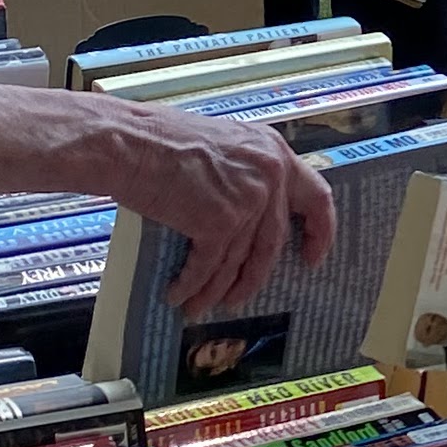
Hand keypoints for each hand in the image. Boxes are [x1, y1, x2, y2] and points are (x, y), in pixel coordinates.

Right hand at [117, 112, 336, 311]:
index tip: (313, 257)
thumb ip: (245, 173)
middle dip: (253, 276)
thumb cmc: (159, 140)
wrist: (126, 143)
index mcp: (273, 151)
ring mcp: (248, 200)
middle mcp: (269, 175)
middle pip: (272, 242)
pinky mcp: (219, 223)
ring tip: (200, 306)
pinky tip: (179, 296)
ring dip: (217, 289)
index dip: (320, 232)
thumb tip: (249, 215)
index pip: (317, 197)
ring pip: (239, 260)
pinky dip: (192, 286)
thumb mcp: (223, 146)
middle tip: (240, 296)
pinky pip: (208, 267)